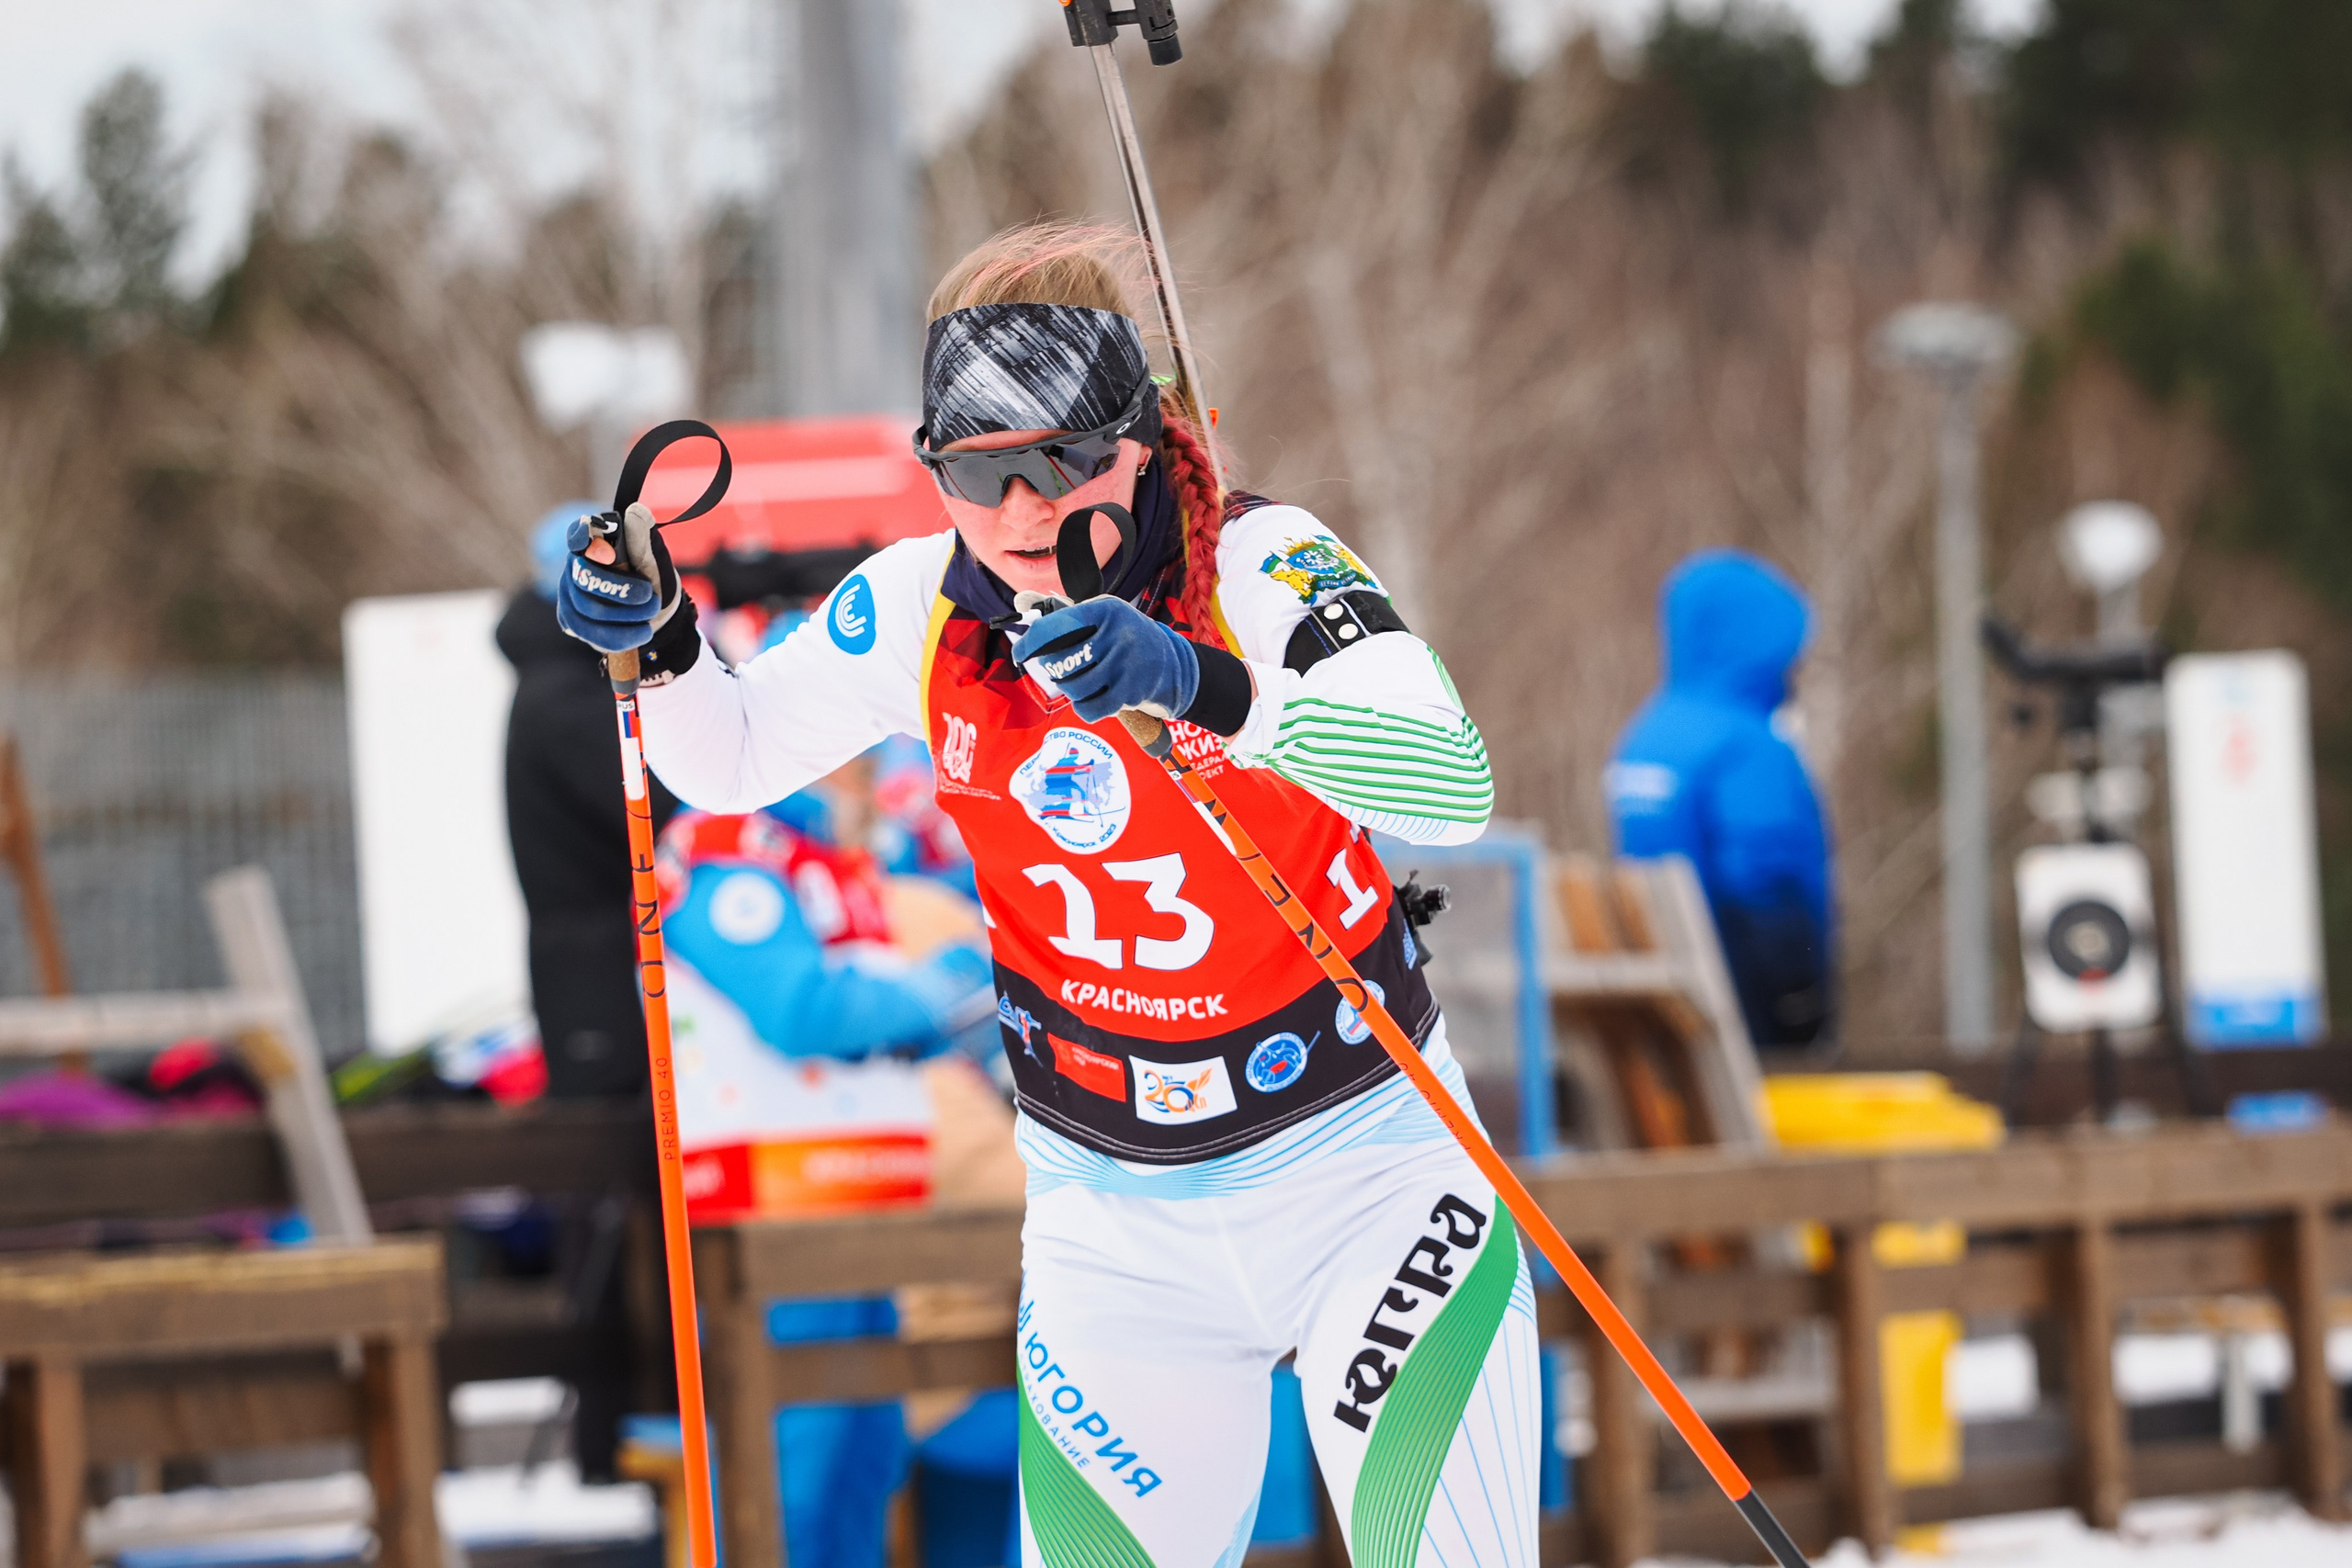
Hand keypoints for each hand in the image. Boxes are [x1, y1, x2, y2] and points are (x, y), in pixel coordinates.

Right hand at [555, 502, 679, 653]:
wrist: (657, 619)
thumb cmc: (652, 583)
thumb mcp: (656, 562)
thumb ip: (644, 540)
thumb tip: (635, 512)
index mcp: (593, 545)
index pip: (576, 535)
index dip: (585, 541)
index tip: (609, 554)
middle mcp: (574, 567)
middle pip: (584, 577)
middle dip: (621, 591)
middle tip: (649, 598)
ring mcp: (568, 595)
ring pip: (587, 609)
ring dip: (626, 616)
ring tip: (651, 615)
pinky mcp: (570, 621)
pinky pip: (589, 633)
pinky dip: (620, 636)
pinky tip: (640, 634)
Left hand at [1012, 596, 1199, 722]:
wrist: (1174, 666)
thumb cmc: (1126, 639)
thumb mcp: (1102, 616)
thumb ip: (1063, 613)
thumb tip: (1020, 603)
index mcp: (1106, 609)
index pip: (1054, 626)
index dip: (1030, 643)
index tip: (1019, 653)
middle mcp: (1117, 633)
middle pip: (1060, 661)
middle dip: (1053, 670)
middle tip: (1060, 669)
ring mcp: (1126, 664)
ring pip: (1072, 687)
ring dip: (1071, 690)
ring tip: (1082, 682)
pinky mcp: (1131, 693)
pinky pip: (1088, 709)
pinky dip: (1084, 708)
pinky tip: (1092, 699)